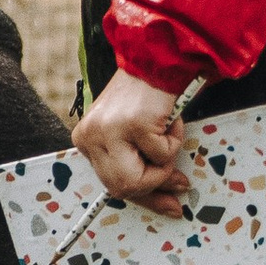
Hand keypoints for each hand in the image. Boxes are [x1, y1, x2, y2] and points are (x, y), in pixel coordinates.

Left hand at [75, 71, 192, 215]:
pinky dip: (174, 139)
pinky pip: (162, 155)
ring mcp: (109, 131)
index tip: (170, 204)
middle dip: (156, 183)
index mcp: (86, 140)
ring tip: (167, 133)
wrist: (158, 59)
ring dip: (165, 161)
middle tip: (179, 177)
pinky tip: (168, 118)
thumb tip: (172, 203)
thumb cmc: (146, 97)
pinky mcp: (132, 125)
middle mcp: (90, 136)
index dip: (144, 196)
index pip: (111, 184)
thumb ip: (143, 167)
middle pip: (123, 188)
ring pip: (141, 178)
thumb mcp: (134, 136)